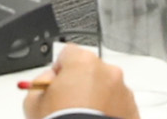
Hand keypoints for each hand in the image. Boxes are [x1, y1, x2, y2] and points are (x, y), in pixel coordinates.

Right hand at [22, 44, 137, 118]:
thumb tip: (47, 79)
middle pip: (90, 70)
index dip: (59, 69)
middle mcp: (108, 72)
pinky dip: (109, 112)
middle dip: (80, 84)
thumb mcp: (34, 102)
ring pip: (107, 88)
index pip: (68, 54)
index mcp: (83, 63)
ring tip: (83, 117)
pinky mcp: (132, 110)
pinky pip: (118, 105)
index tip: (55, 83)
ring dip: (96, 98)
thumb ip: (40, 82)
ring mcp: (123, 91)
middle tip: (67, 105)